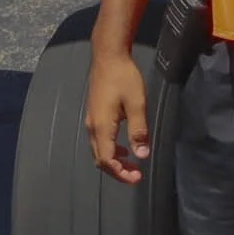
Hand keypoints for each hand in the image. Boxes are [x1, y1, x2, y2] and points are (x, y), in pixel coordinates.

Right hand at [84, 49, 150, 184]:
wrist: (108, 56)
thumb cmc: (124, 78)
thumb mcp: (136, 104)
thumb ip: (138, 131)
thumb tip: (142, 155)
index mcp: (102, 127)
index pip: (107, 160)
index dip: (121, 173)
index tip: (138, 177)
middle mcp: (92, 127)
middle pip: (100, 159)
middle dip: (117, 171)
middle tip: (136, 175)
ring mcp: (91, 121)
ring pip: (99, 151)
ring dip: (114, 161)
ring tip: (132, 164)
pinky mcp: (94, 115)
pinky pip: (99, 141)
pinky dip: (111, 150)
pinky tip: (124, 146)